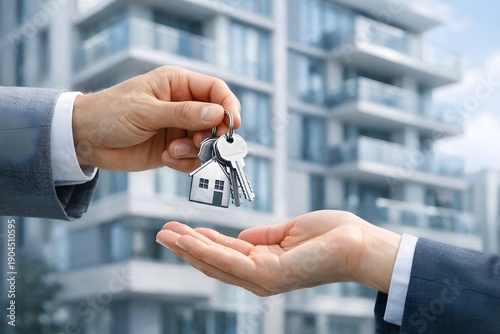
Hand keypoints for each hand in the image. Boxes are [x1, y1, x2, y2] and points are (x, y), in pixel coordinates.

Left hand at [72, 66, 240, 171]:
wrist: (84, 139)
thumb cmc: (110, 113)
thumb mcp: (146, 111)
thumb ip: (183, 113)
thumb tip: (218, 114)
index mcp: (177, 84)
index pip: (215, 90)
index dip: (228, 105)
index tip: (233, 124)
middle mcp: (183, 105)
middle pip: (216, 119)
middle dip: (212, 134)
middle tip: (201, 144)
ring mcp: (179, 128)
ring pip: (206, 141)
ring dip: (195, 150)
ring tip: (173, 151)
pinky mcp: (173, 149)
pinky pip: (193, 158)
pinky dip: (185, 162)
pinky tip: (166, 158)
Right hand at [156, 210, 400, 295]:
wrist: (358, 242)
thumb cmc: (330, 235)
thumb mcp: (287, 232)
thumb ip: (262, 237)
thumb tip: (242, 236)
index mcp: (264, 263)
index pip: (224, 254)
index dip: (200, 241)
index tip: (181, 228)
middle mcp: (259, 276)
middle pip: (214, 261)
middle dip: (186, 247)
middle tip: (161, 231)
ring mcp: (263, 278)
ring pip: (216, 262)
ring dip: (188, 248)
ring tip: (165, 234)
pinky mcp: (269, 275)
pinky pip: (230, 260)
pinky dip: (206, 250)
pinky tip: (188, 239)